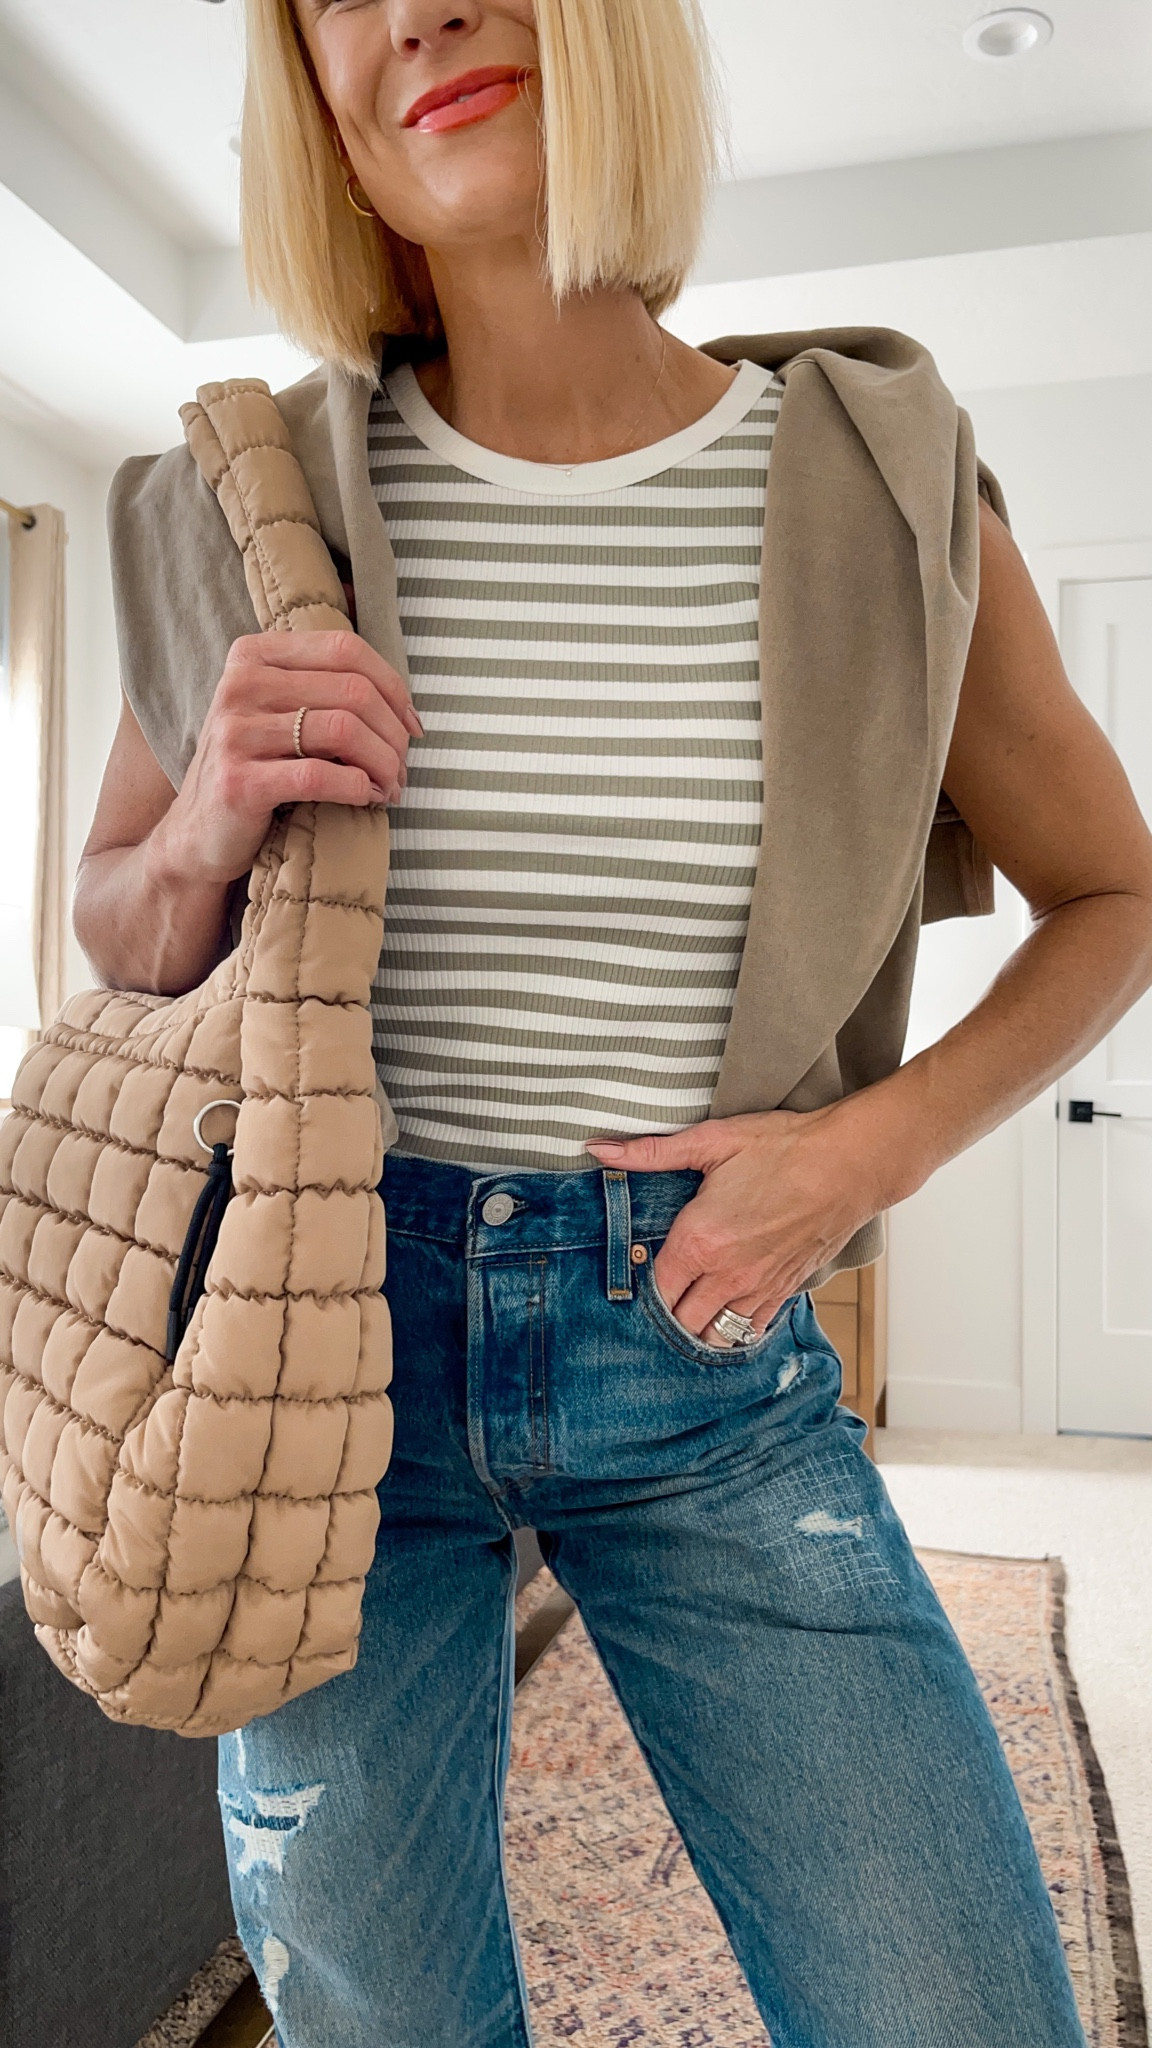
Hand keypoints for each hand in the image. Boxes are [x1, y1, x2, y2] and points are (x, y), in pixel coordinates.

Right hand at [158, 628, 422, 884]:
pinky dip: (358, 787)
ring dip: (383, 763)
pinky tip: (367, 799)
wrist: (198, 833)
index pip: (344, 649)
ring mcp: (235, 731)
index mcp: (253, 655)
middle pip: (353, 690)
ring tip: (390, 787)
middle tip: (402, 768)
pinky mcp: (239, 781)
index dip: (392, 686)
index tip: (411, 725)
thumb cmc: (256, 770)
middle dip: (393, 733)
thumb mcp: (279, 714)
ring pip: (344, 730)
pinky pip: (320, 775)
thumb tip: (404, 706)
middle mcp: (240, 684)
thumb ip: (325, 691)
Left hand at [586, 1104, 888, 1346]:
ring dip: (697, 1328)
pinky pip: (750, 1330)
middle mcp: (726, 1275)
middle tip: (658, 1297)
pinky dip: (733, 1329)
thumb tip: (599, 1149)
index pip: (654, 1289)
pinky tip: (724, 1314)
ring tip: (687, 1311)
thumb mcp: (713, 1141)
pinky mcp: (785, 1291)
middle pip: (680, 1322)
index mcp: (699, 1241)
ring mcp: (758, 1289)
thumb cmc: (785, 1148)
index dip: (640, 1288)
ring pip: (714, 1335)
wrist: (851, 1163)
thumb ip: (651, 1152)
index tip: (636, 1275)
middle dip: (665, 1315)